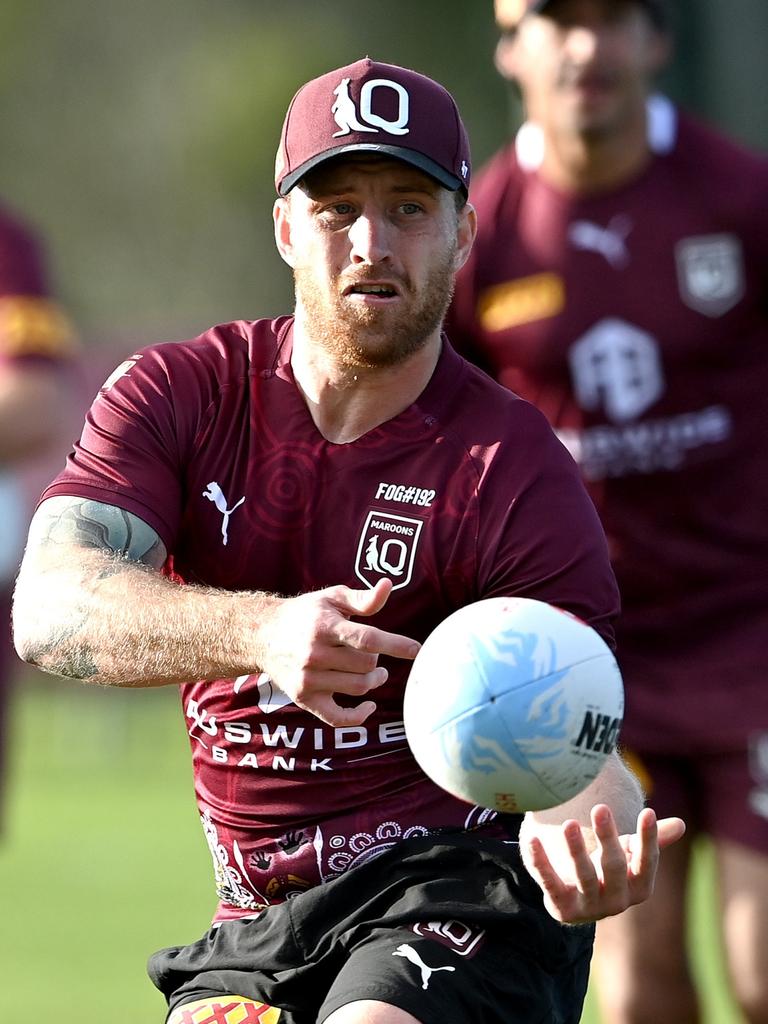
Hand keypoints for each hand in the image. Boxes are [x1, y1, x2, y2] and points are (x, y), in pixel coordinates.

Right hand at [256, 578, 419, 725]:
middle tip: (373, 654)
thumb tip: (388, 586)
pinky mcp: (304, 698)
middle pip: (365, 664)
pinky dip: (359, 716)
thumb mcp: (332, 598)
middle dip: (377, 659)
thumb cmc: (306, 613)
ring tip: (375, 672)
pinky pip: (338, 718)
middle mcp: (314, 654)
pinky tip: (368, 705)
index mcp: (324, 626)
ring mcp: (308, 679)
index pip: (367, 638)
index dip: (395, 645)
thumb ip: (362, 598)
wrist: (262, 634)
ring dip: (374, 680)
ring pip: (358, 687)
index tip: (417, 650)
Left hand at [522, 804, 685, 924]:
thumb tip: (681, 824)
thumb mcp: (629, 854)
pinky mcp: (561, 907)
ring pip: (584, 876)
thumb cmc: (608, 870)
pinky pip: (550, 882)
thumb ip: (650, 840)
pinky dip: (540, 862)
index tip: (648, 811)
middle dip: (608, 838)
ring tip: (569, 823)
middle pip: (614, 867)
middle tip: (600, 807)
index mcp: (639, 887)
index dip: (648, 838)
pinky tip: (531, 840)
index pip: (647, 862)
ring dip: (576, 850)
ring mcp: (589, 907)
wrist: (576, 902)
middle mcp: (617, 901)